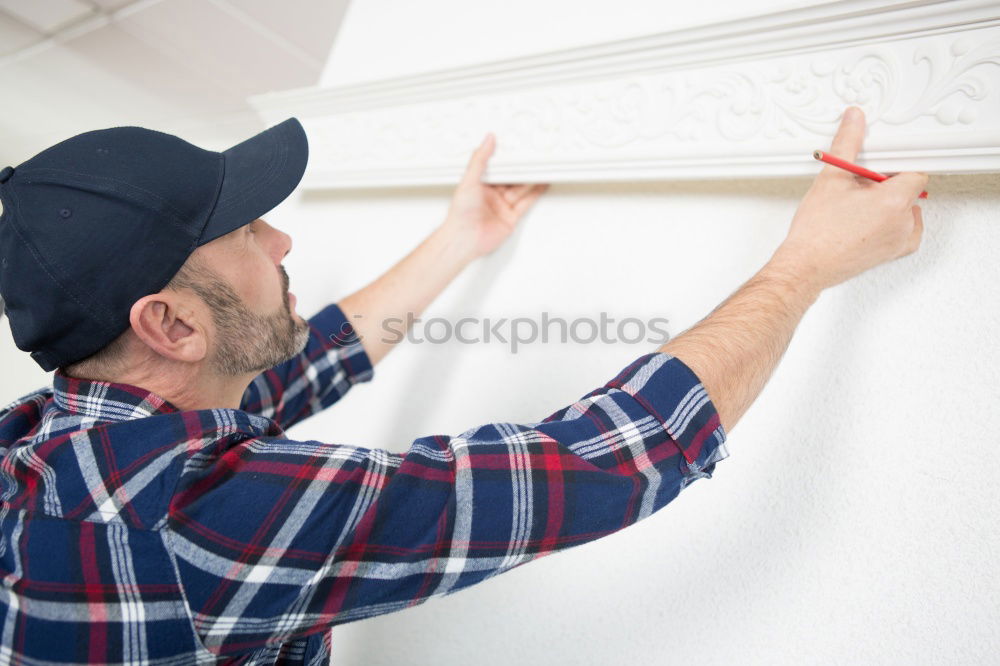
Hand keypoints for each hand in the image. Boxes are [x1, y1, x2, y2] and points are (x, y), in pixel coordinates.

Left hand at [440, 133, 548, 258]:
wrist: (464, 239)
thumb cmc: (460, 214)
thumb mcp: (468, 180)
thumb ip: (479, 160)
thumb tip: (487, 141)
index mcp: (479, 185)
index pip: (497, 168)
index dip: (507, 159)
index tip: (516, 148)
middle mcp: (491, 196)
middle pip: (511, 179)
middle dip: (522, 169)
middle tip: (533, 157)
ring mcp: (501, 207)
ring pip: (520, 190)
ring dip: (531, 180)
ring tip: (542, 168)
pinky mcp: (510, 218)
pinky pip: (525, 204)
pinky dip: (535, 194)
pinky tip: (541, 185)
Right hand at [771, 106, 928, 292]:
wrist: (806, 266)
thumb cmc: (816, 232)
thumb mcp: (831, 179)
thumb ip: (848, 143)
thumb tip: (854, 120)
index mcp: (895, 200)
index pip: (914, 170)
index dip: (894, 166)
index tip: (877, 168)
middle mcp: (904, 222)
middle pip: (908, 189)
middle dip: (886, 185)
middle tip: (858, 189)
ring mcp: (901, 240)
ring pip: (907, 209)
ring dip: (889, 204)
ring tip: (857, 208)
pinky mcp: (894, 253)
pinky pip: (906, 230)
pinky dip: (892, 223)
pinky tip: (867, 221)